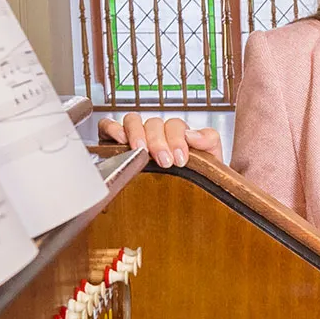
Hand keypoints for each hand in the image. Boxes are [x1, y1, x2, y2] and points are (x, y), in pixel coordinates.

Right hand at [97, 113, 221, 167]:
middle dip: (159, 142)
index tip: (180, 159)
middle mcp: (156, 132)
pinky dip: (112, 128)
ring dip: (138, 134)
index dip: (177, 139)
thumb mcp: (211, 157)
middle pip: (154, 123)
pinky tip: (120, 140)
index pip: (175, 124)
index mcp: (178, 133)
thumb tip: (192, 134)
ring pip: (132, 120)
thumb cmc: (195, 176)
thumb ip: (209, 140)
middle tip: (164, 161)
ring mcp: (135, 135)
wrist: (187, 197)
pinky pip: (108, 126)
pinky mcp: (114, 142)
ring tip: (142, 151)